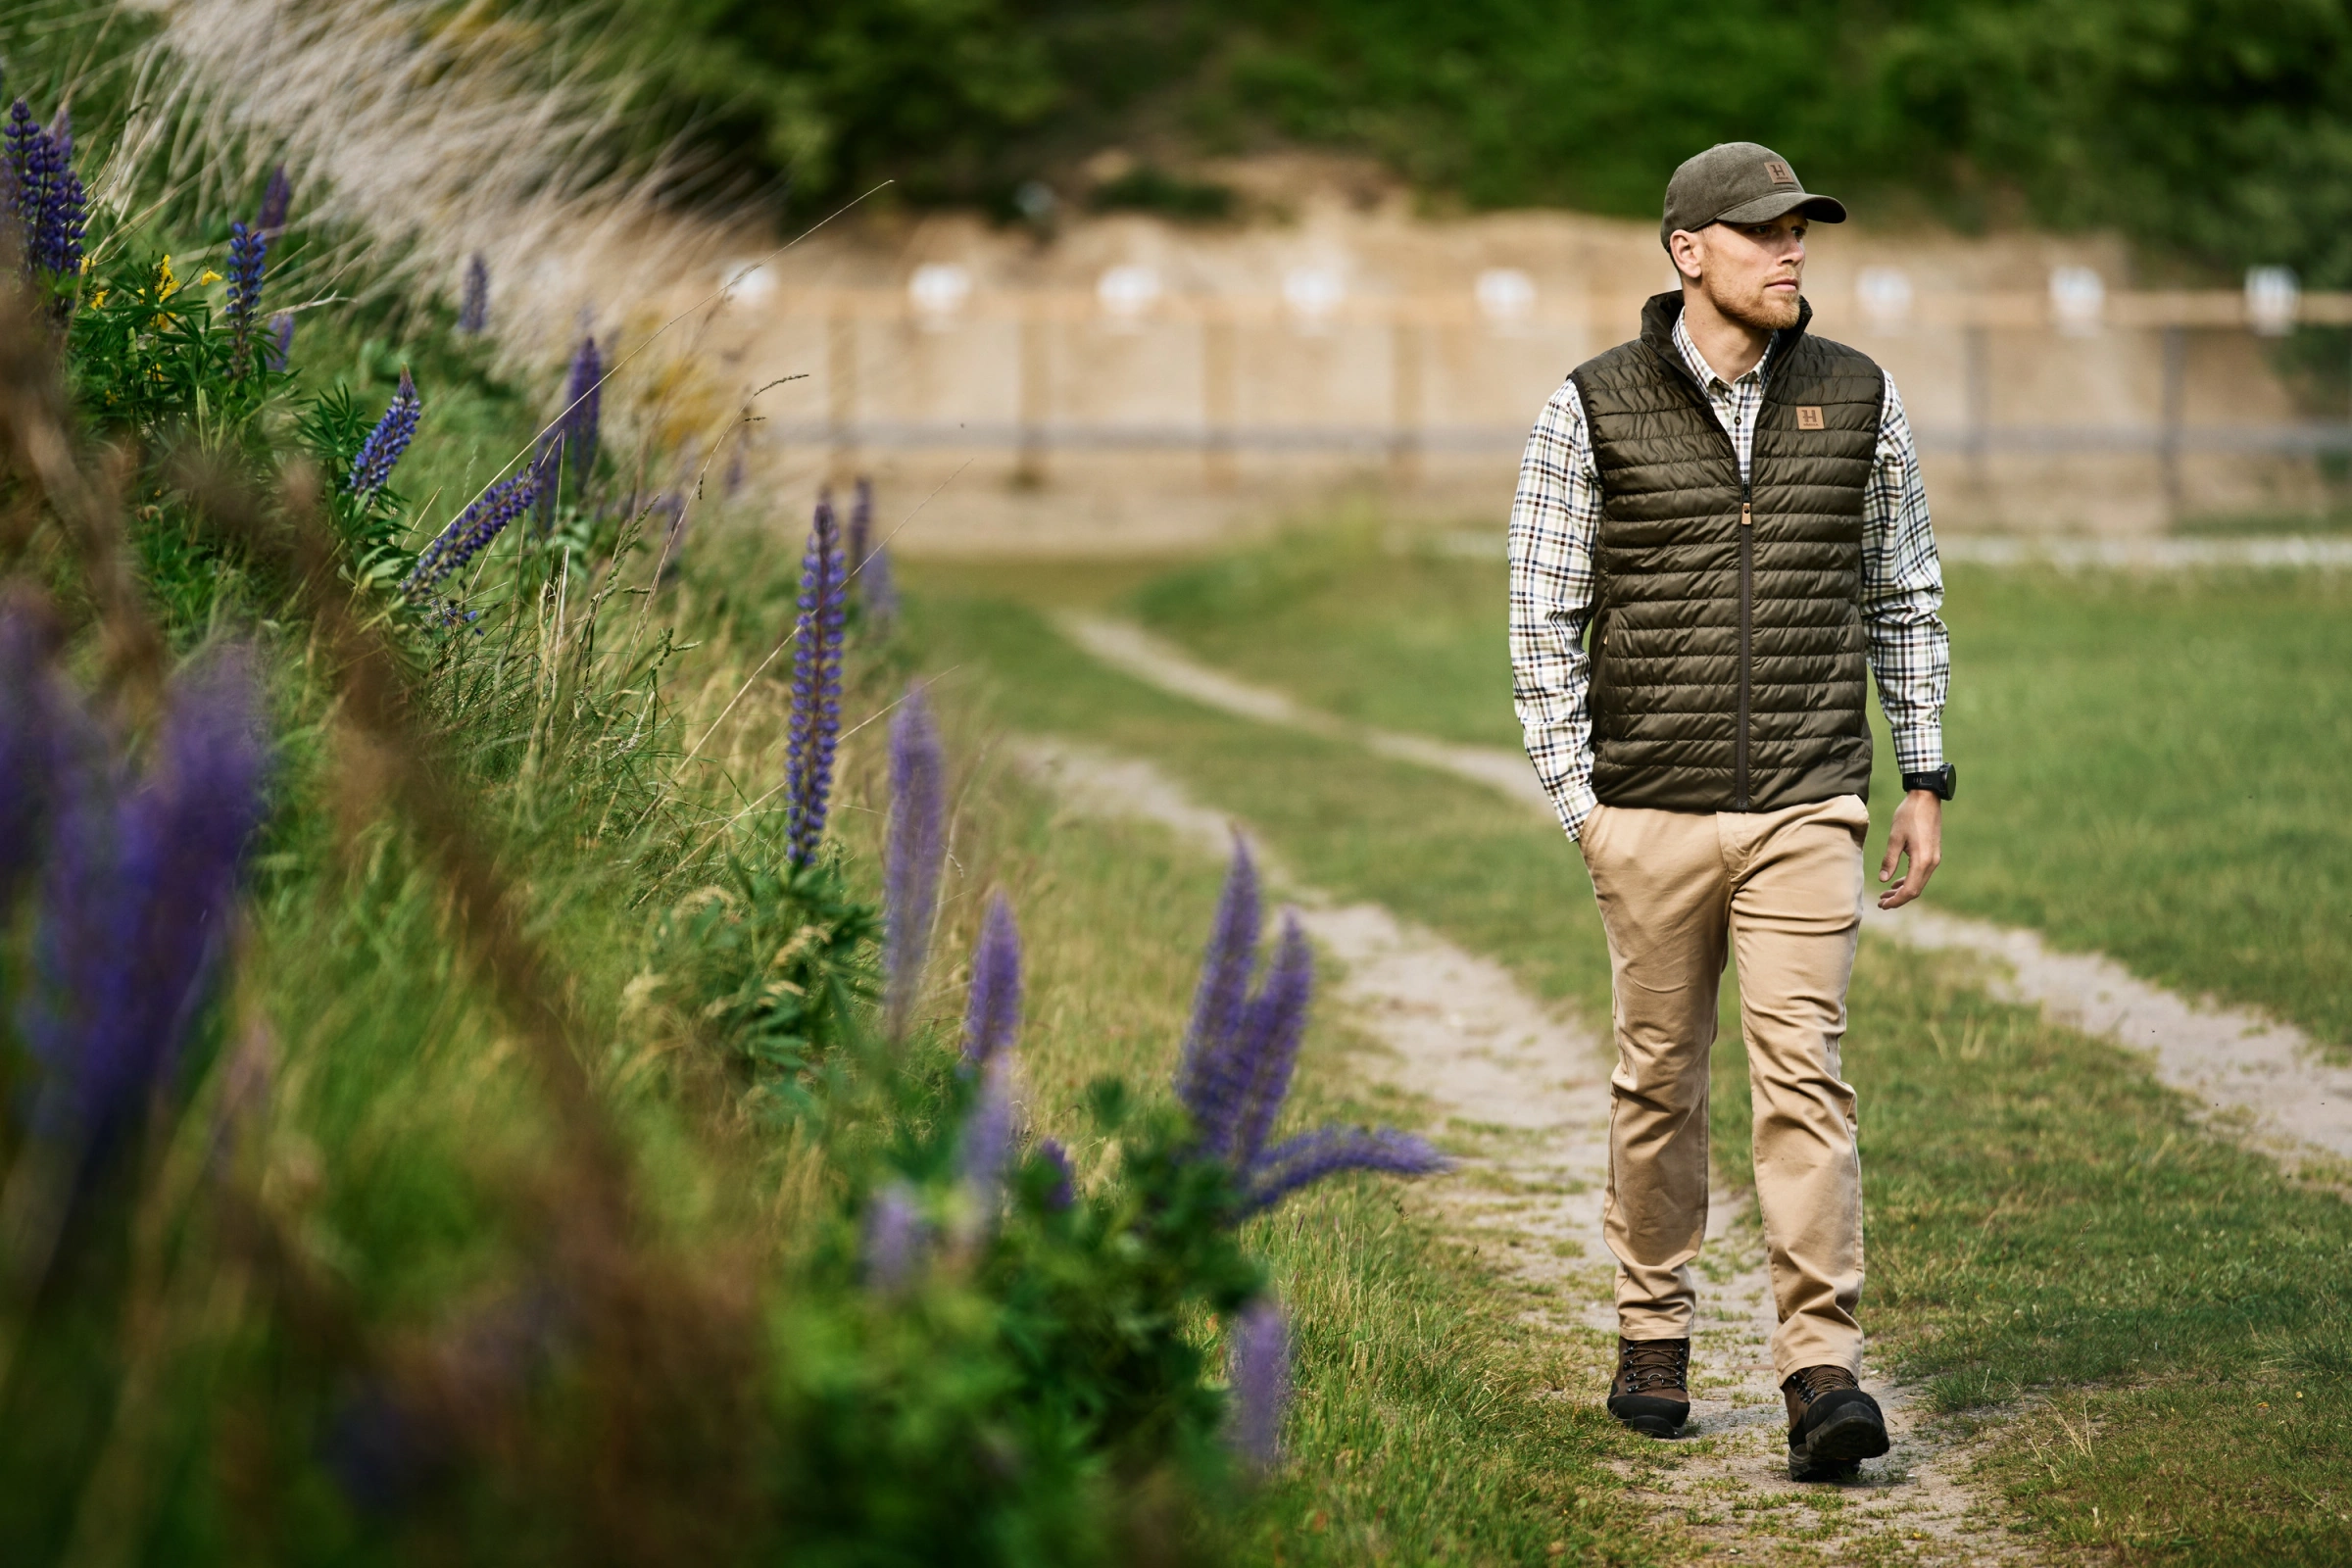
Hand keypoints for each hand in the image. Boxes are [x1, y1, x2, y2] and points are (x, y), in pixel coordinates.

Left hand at [1877, 791, 1942, 910]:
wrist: (1926, 798)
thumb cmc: (1908, 815)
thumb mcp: (1895, 838)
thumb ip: (1889, 860)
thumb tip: (1883, 879)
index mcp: (1922, 860)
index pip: (1910, 889)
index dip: (1896, 900)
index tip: (1883, 905)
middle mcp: (1932, 862)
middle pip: (1916, 889)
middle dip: (1898, 899)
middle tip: (1881, 904)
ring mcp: (1934, 858)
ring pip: (1919, 882)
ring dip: (1903, 890)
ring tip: (1886, 895)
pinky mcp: (1933, 853)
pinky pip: (1921, 874)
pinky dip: (1909, 880)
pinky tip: (1896, 882)